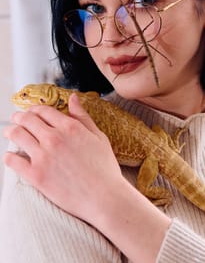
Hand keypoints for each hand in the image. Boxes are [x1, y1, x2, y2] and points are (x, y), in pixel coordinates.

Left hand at [3, 94, 121, 222]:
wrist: (104, 198)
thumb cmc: (104, 168)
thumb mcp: (99, 137)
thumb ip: (83, 117)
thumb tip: (72, 98)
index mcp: (70, 127)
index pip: (44, 111)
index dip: (35, 109)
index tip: (31, 112)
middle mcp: (54, 138)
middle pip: (27, 120)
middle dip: (19, 117)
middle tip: (16, 119)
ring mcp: (43, 157)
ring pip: (17, 135)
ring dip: (10, 131)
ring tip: (8, 132)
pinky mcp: (36, 176)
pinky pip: (14, 161)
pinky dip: (8, 156)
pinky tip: (9, 156)